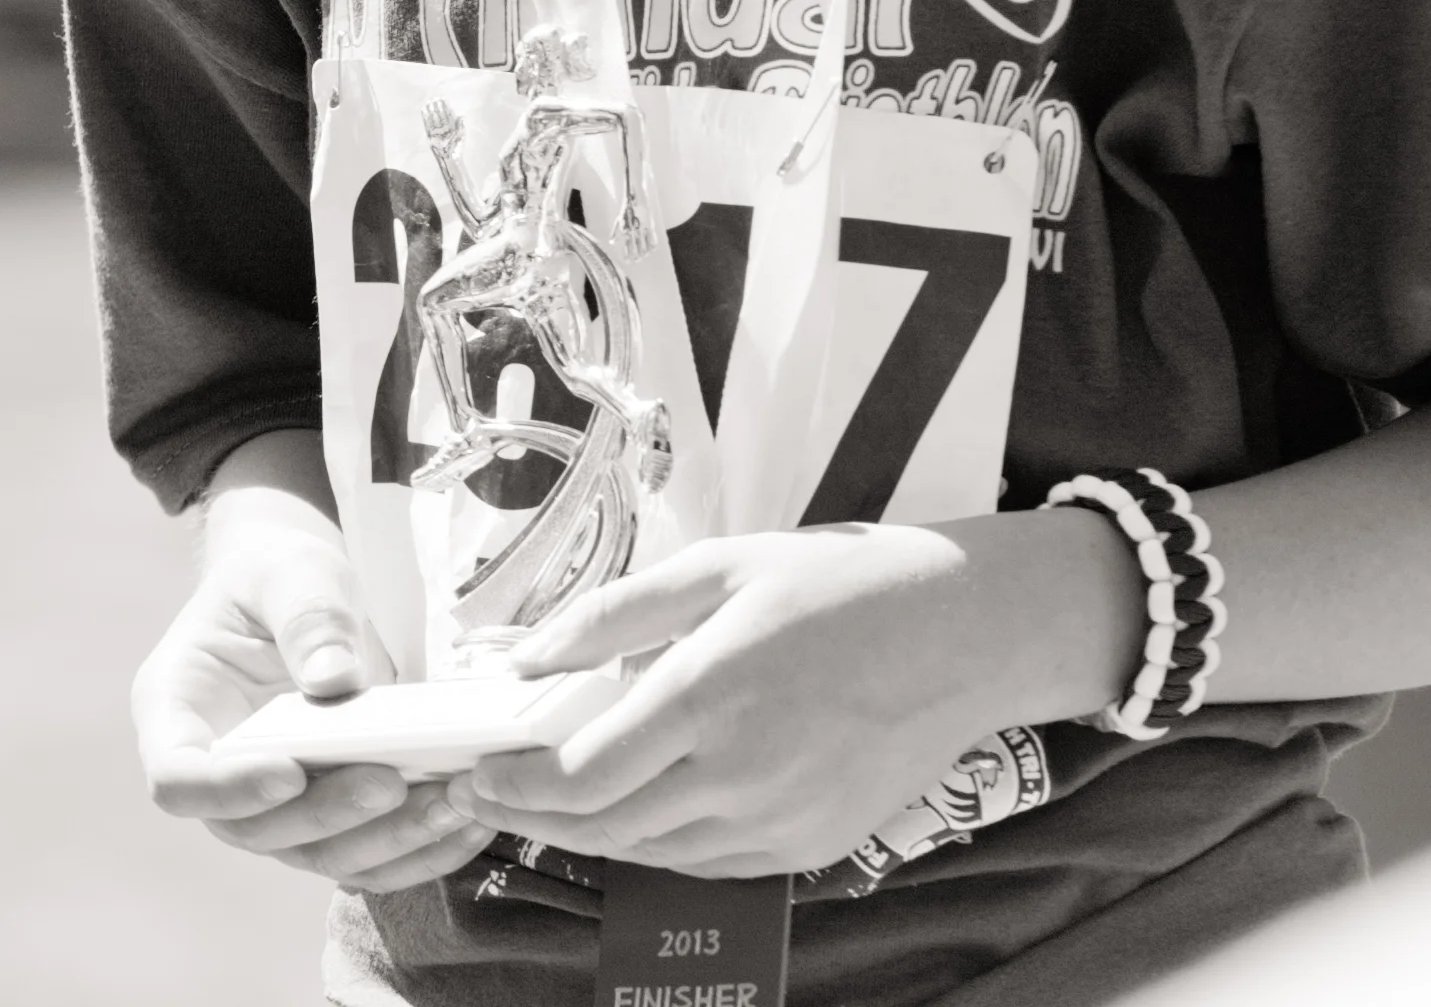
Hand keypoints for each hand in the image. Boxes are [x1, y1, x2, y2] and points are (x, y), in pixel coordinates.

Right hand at [132, 457, 497, 891]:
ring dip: (382, 842)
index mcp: (177, 709)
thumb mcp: (290, 570)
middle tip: (392, 783)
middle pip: (255, 829)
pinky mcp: (323, 814)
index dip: (228, 788)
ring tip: (448, 805)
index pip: (179, 777)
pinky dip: (412, 850)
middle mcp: (217, 773)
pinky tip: (462, 823)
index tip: (288, 770)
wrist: (301, 590)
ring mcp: (269, 803)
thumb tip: (336, 681)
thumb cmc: (279, 573)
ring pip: (315, 853)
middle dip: (326, 815)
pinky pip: (362, 852)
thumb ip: (308, 616)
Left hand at [441, 514, 1134, 878]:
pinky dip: (657, 841)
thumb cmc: (834, 586)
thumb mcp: (718, 568)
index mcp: (710, 694)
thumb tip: (529, 657)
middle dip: (538, 812)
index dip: (516, 782)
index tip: (475, 769)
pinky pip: (707, 862)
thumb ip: (614, 614)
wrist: (956, 635)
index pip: (581, 772)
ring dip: (593, 829)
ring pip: (652, 852)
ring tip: (553, 793)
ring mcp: (778, 823)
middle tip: (492, 788)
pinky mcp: (808, 850)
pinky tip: (639, 802)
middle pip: (606, 824)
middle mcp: (740, 774)